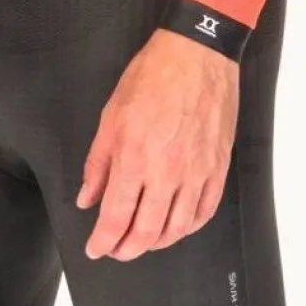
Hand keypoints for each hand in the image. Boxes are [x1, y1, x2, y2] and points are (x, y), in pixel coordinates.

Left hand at [75, 28, 239, 258]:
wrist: (198, 54)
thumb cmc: (154, 77)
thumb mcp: (111, 116)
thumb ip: (98, 163)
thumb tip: (87, 197)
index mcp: (134, 158)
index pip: (116, 217)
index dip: (104, 240)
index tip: (95, 248)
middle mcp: (167, 172)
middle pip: (147, 231)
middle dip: (127, 249)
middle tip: (117, 250)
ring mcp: (196, 172)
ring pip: (178, 227)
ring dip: (158, 242)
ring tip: (144, 241)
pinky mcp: (218, 167)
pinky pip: (205, 210)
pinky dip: (189, 226)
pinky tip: (177, 226)